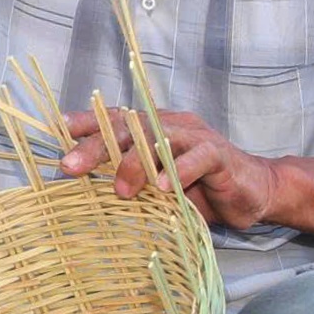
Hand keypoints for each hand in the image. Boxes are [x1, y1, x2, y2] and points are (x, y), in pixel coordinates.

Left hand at [59, 109, 283, 229]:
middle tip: (71, 168)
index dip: (87, 122)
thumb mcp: (155, 185)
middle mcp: (169, 126)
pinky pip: (199, 158)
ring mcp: (195, 137)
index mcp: (150, 130)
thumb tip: (83, 191)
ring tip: (121, 190)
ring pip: (159, 139)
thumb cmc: (198, 189)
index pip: (113, 121)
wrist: (254, 192)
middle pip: (128, 127)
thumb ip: (127, 181)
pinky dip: (181, 171)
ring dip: (136, 162)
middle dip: (96, 146)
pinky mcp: (220, 155)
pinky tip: (165, 188)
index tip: (59, 129)